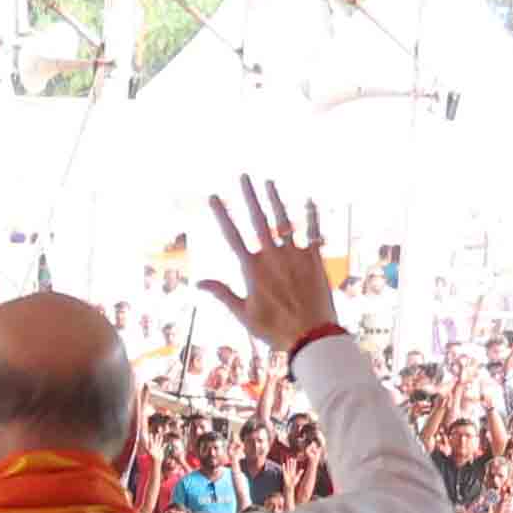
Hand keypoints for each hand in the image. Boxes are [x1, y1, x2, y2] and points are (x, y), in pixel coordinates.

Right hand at [200, 179, 351, 359]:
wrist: (312, 335)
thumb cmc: (274, 328)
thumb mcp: (243, 314)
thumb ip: (222, 293)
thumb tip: (198, 283)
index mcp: (252, 268)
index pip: (232, 235)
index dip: (223, 214)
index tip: (214, 196)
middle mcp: (272, 256)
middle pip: (258, 220)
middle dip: (250, 196)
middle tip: (244, 177)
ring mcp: (295, 256)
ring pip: (284, 221)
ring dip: (276, 200)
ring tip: (269, 182)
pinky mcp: (315, 260)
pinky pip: (313, 232)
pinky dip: (311, 216)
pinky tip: (309, 201)